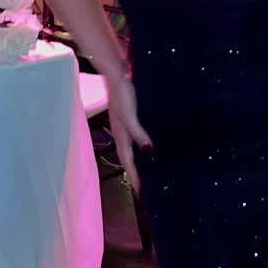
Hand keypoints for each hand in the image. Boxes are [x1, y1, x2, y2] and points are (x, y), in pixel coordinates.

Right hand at [104, 71, 153, 195]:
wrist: (116, 74)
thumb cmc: (121, 95)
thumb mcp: (129, 115)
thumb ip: (138, 133)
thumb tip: (149, 152)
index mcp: (121, 136)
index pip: (128, 162)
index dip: (134, 177)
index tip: (140, 193)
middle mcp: (122, 134)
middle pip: (130, 159)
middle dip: (136, 173)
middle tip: (145, 188)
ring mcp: (126, 127)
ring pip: (133, 149)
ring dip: (139, 161)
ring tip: (149, 172)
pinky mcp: (131, 119)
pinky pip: (138, 138)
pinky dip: (143, 146)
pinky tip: (150, 146)